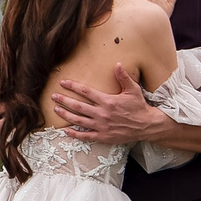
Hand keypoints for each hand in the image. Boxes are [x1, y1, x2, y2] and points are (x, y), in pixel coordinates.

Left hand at [47, 63, 168, 145]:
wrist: (146, 125)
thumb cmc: (139, 106)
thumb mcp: (133, 90)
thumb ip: (123, 77)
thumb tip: (117, 64)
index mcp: (107, 101)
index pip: (86, 92)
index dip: (73, 86)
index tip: (63, 83)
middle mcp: (102, 114)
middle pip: (78, 106)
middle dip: (64, 100)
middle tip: (53, 96)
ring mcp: (101, 126)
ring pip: (78, 120)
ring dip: (66, 115)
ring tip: (56, 110)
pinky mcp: (103, 136)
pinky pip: (85, 136)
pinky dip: (74, 134)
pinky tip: (66, 130)